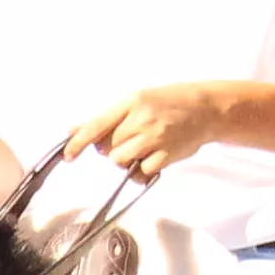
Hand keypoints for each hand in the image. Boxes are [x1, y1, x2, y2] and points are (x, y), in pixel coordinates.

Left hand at [71, 83, 235, 182]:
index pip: (96, 125)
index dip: (78, 142)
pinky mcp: (167, 155)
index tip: (68, 155)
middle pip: (107, 147)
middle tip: (129, 139)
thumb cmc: (168, 102)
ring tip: (141, 148)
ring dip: (125, 159)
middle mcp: (142, 118)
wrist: (206, 109)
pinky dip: (140, 171)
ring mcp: (155, 138)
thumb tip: (72, 131)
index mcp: (131, 101)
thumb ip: (106, 118)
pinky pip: (140, 173)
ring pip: (120, 161)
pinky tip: (151, 158)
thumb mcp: (136, 100)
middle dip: (111, 147)